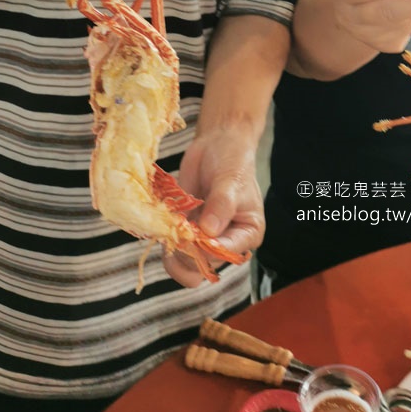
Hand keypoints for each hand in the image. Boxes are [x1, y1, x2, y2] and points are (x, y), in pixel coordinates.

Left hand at [162, 127, 262, 287]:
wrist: (218, 144)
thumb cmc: (233, 161)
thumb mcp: (231, 181)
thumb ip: (221, 205)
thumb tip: (208, 231)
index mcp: (246, 235)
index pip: (225, 255)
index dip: (207, 248)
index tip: (195, 230)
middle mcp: (226, 242)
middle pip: (203, 267)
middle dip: (186, 254)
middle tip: (178, 229)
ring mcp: (204, 238)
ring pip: (184, 264)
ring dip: (172, 249)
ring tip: (170, 223)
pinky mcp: (186, 230)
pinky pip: (171, 245)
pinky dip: (164, 237)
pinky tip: (164, 219)